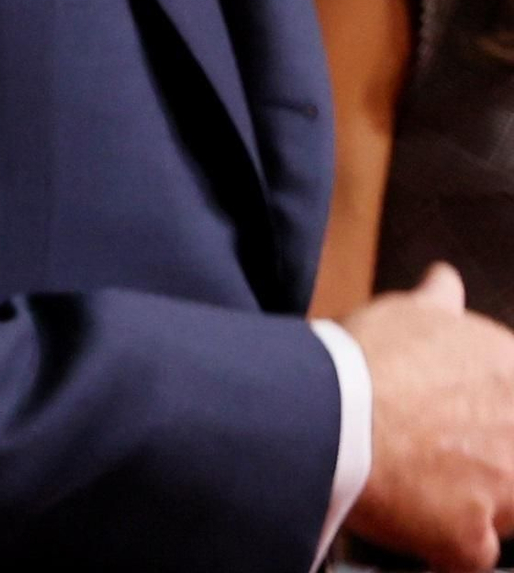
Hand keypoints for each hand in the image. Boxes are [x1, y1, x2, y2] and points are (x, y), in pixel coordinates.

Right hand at [347, 263, 513, 572]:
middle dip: (486, 452)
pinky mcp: (473, 538)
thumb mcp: (408, 312)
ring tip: (422, 476)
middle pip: (510, 451)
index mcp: (510, 368)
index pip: (510, 392)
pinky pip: (471, 549)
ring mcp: (505, 489)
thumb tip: (445, 281)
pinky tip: (414, 509)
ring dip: (473, 495)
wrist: (331, 414)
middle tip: (438, 443)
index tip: (461, 413)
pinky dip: (446, 538)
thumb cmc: (366, 361)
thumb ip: (440, 300)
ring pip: (505, 505)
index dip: (489, 409)